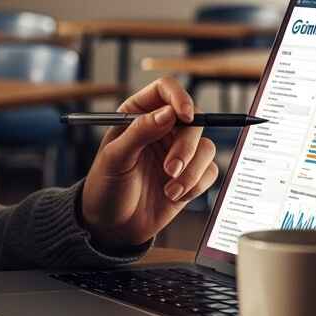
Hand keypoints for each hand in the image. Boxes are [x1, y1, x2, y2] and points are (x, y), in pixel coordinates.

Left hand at [80, 77, 220, 248]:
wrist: (112, 226)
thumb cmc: (106, 187)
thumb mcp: (115, 158)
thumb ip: (140, 132)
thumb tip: (168, 113)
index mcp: (138, 114)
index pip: (166, 90)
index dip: (179, 97)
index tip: (185, 116)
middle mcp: (162, 128)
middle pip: (194, 119)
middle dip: (186, 146)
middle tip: (171, 168)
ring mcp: (178, 151)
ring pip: (206, 147)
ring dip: (191, 170)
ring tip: (169, 189)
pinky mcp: (191, 175)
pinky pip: (210, 171)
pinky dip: (195, 185)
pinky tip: (173, 196)